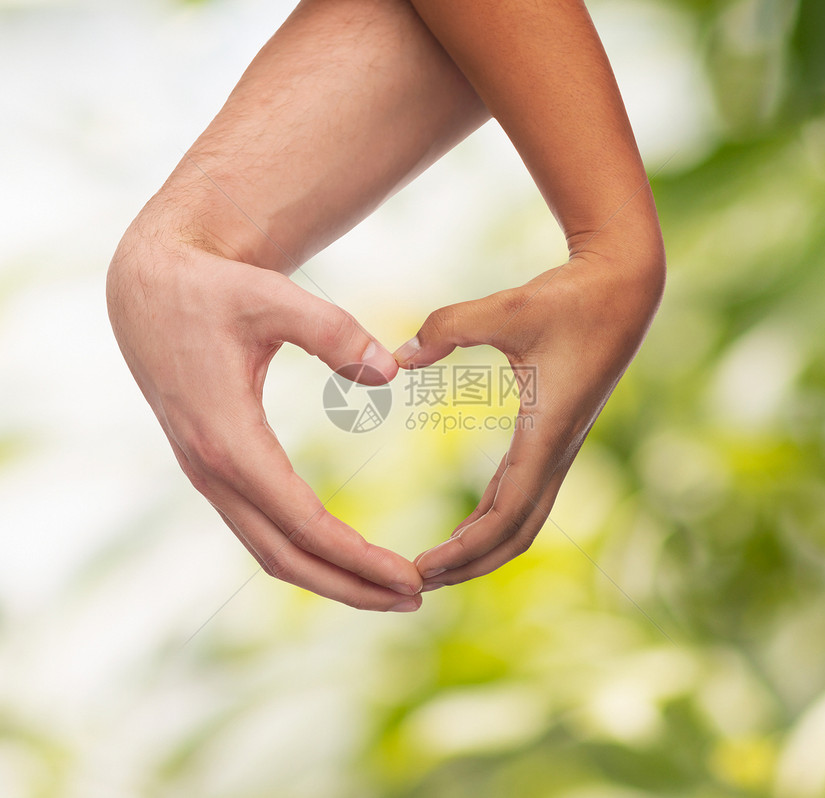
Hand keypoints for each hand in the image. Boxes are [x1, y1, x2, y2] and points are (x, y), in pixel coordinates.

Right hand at [107, 223, 423, 610]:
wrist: (149, 287)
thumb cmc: (212, 289)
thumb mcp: (272, 297)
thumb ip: (334, 331)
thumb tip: (391, 372)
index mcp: (228, 439)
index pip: (303, 523)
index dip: (358, 557)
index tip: (410, 578)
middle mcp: (213, 470)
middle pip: (286, 556)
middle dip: (350, 585)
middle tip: (414, 598)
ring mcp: (208, 474)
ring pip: (270, 551)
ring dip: (328, 577)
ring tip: (386, 589)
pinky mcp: (214, 467)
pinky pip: (260, 528)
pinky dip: (304, 552)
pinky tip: (340, 552)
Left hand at [395, 245, 664, 589]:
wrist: (624, 287)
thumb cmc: (571, 297)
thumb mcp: (507, 308)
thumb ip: (447, 327)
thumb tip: (397, 357)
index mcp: (546, 433)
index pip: (504, 515)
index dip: (463, 550)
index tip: (420, 570)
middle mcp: (557, 450)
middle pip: (515, 533)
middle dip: (469, 564)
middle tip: (417, 584)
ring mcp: (559, 445)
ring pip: (522, 518)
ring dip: (482, 546)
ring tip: (437, 565)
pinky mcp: (554, 434)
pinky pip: (523, 491)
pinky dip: (493, 517)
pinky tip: (467, 524)